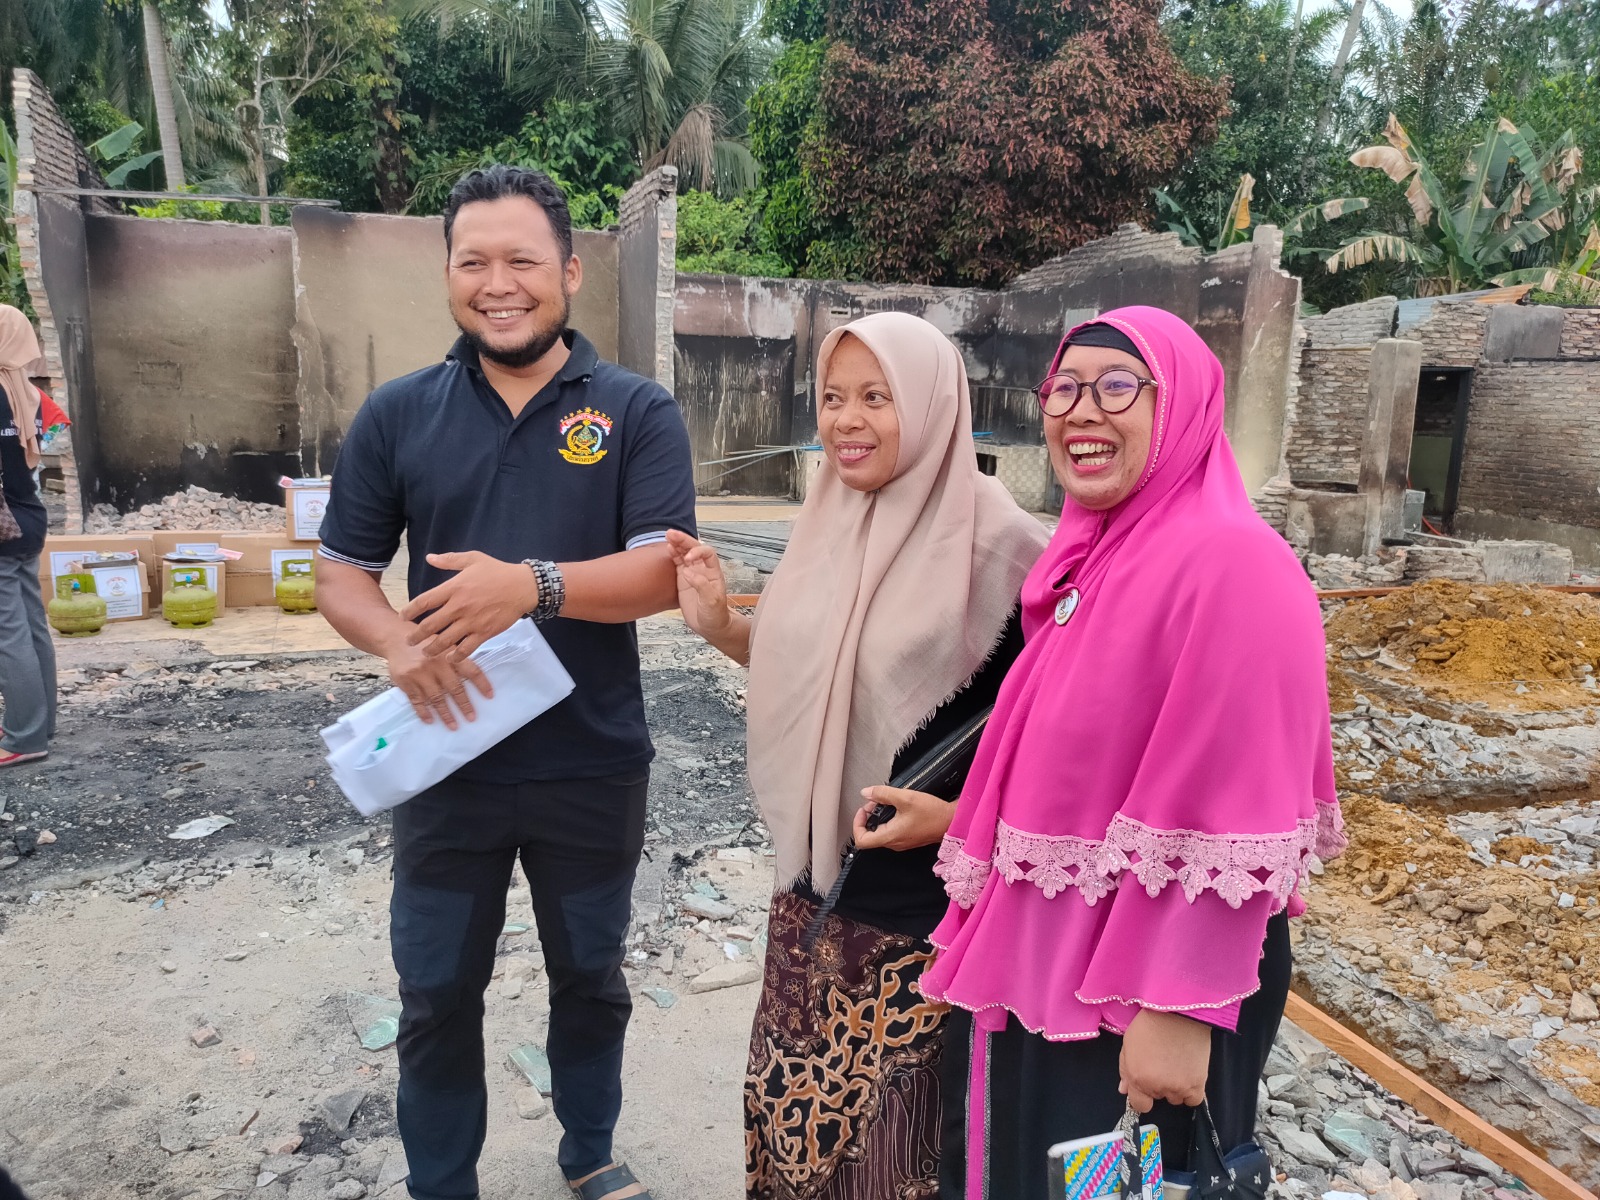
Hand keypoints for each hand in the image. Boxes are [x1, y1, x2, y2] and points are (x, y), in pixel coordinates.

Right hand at [384, 637, 492, 729]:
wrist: (394, 638)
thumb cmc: (425, 643)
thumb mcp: (444, 643)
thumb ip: (457, 658)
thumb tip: (474, 677)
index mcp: (450, 653)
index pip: (471, 670)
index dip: (482, 684)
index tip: (490, 696)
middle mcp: (436, 664)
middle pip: (454, 688)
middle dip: (464, 705)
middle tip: (471, 718)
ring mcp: (420, 674)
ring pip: (436, 698)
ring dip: (445, 714)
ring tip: (453, 725)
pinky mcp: (406, 681)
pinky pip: (417, 700)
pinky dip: (424, 712)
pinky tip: (431, 720)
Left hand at [401, 552, 539, 659]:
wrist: (523, 586)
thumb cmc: (498, 571)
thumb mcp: (473, 559)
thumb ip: (449, 560)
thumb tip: (429, 558)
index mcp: (454, 588)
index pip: (424, 601)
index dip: (409, 611)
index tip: (403, 616)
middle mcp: (459, 607)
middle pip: (430, 625)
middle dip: (416, 635)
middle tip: (409, 641)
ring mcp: (471, 622)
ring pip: (445, 641)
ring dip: (432, 649)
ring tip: (425, 652)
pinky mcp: (484, 633)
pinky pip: (466, 649)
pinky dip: (455, 656)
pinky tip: (449, 658)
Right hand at [666, 530, 731, 639]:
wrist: (710, 626)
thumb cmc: (716, 615)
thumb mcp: (712, 602)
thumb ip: (702, 586)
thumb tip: (688, 572)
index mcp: (714, 572)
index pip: (708, 553)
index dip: (697, 551)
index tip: (688, 559)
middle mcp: (703, 570)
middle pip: (694, 548)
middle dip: (684, 540)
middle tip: (672, 534)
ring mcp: (693, 573)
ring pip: (685, 553)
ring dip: (677, 544)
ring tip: (668, 536)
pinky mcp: (683, 580)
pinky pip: (678, 564)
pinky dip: (673, 555)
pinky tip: (668, 548)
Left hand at [852, 786, 953, 850]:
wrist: (952, 821)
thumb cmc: (932, 813)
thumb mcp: (905, 797)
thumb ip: (883, 794)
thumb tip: (866, 793)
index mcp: (890, 836)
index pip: (862, 840)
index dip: (857, 824)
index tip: (863, 810)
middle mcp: (894, 843)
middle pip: (870, 835)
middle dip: (868, 816)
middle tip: (874, 801)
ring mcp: (902, 842)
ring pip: (880, 833)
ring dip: (878, 817)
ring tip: (885, 802)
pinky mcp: (908, 839)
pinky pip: (891, 832)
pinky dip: (888, 820)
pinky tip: (896, 808)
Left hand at [1118, 1009, 1211, 1112]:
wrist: (1177, 1013)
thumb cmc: (1149, 1025)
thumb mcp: (1128, 1045)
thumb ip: (1125, 1071)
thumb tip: (1124, 1090)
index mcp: (1138, 1079)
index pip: (1139, 1105)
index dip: (1141, 1097)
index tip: (1145, 1086)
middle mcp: (1158, 1087)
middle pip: (1158, 1098)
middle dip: (1157, 1085)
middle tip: (1162, 1064)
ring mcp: (1179, 1087)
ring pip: (1176, 1098)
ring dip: (1175, 1087)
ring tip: (1176, 1065)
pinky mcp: (1198, 1083)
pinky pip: (1193, 1099)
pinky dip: (1190, 1091)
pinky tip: (1188, 1076)